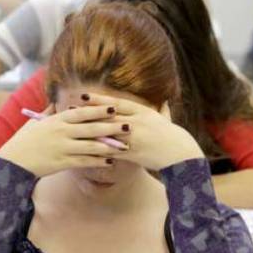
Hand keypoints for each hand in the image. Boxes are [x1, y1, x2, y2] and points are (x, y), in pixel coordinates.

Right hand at [0, 104, 129, 176]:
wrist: (13, 162)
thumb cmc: (24, 141)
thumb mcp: (35, 122)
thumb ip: (49, 112)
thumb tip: (57, 102)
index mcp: (56, 120)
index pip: (82, 113)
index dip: (99, 110)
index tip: (114, 107)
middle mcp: (61, 133)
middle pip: (91, 128)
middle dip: (111, 127)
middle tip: (128, 126)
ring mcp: (62, 148)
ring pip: (91, 146)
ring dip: (109, 146)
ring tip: (124, 146)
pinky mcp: (62, 163)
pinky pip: (84, 162)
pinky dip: (97, 161)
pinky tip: (109, 161)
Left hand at [83, 93, 203, 170]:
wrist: (182, 156)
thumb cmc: (175, 139)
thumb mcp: (168, 122)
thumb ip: (163, 112)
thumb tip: (165, 102)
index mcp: (143, 112)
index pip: (116, 103)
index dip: (99, 99)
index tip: (84, 95)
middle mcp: (137, 123)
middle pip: (108, 116)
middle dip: (88, 112)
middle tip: (70, 109)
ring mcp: (134, 138)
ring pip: (107, 132)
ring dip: (89, 130)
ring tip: (73, 128)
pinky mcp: (133, 153)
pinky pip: (112, 151)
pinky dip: (98, 149)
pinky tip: (84, 149)